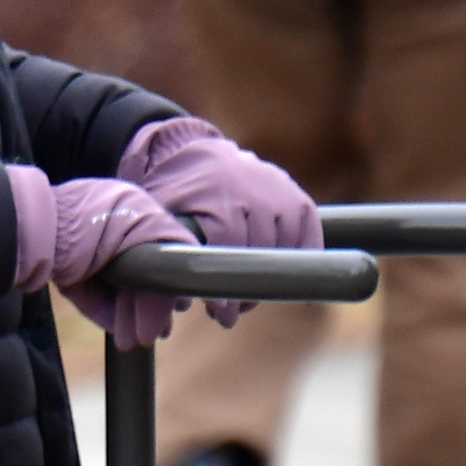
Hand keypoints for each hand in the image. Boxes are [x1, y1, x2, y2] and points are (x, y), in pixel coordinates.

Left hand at [5, 166, 196, 349]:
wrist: (30, 231)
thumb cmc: (85, 221)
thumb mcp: (140, 224)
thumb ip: (172, 244)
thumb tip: (184, 282)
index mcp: (134, 210)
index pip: (164, 251)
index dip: (171, 281)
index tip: (177, 307)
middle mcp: (114, 231)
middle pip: (142, 276)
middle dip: (149, 307)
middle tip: (154, 333)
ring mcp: (90, 254)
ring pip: (120, 291)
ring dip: (130, 318)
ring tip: (135, 341)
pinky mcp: (69, 273)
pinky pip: (95, 298)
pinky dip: (107, 314)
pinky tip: (119, 332)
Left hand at [118, 117, 320, 327]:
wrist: (186, 149)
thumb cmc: (167, 192)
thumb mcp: (157, 217)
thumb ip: (164, 258)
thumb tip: (172, 312)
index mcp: (215, 196)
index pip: (228, 247)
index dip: (224, 286)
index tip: (220, 313)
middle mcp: (251, 189)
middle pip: (259, 252)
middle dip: (244, 291)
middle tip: (228, 315)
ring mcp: (276, 188)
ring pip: (286, 245)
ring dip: (269, 279)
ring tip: (247, 298)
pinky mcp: (292, 192)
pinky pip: (308, 228)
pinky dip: (306, 255)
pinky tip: (292, 283)